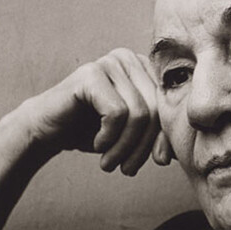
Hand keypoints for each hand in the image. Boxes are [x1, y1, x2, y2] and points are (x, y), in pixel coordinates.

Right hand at [14, 49, 172, 174]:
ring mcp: (110, 62)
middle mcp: (129, 59)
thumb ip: (159, 133)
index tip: (159, 162)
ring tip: (111, 163)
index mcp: (145, 68)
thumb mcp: (134, 134)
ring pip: (139, 114)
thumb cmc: (92, 132)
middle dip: (144, 147)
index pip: (170, 105)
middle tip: (128, 170)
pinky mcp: (91, 74)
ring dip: (126, 148)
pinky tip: (97, 144)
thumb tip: (183, 148)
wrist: (47, 131)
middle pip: (157, 110)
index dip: (166, 136)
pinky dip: (109, 137)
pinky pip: (117, 113)